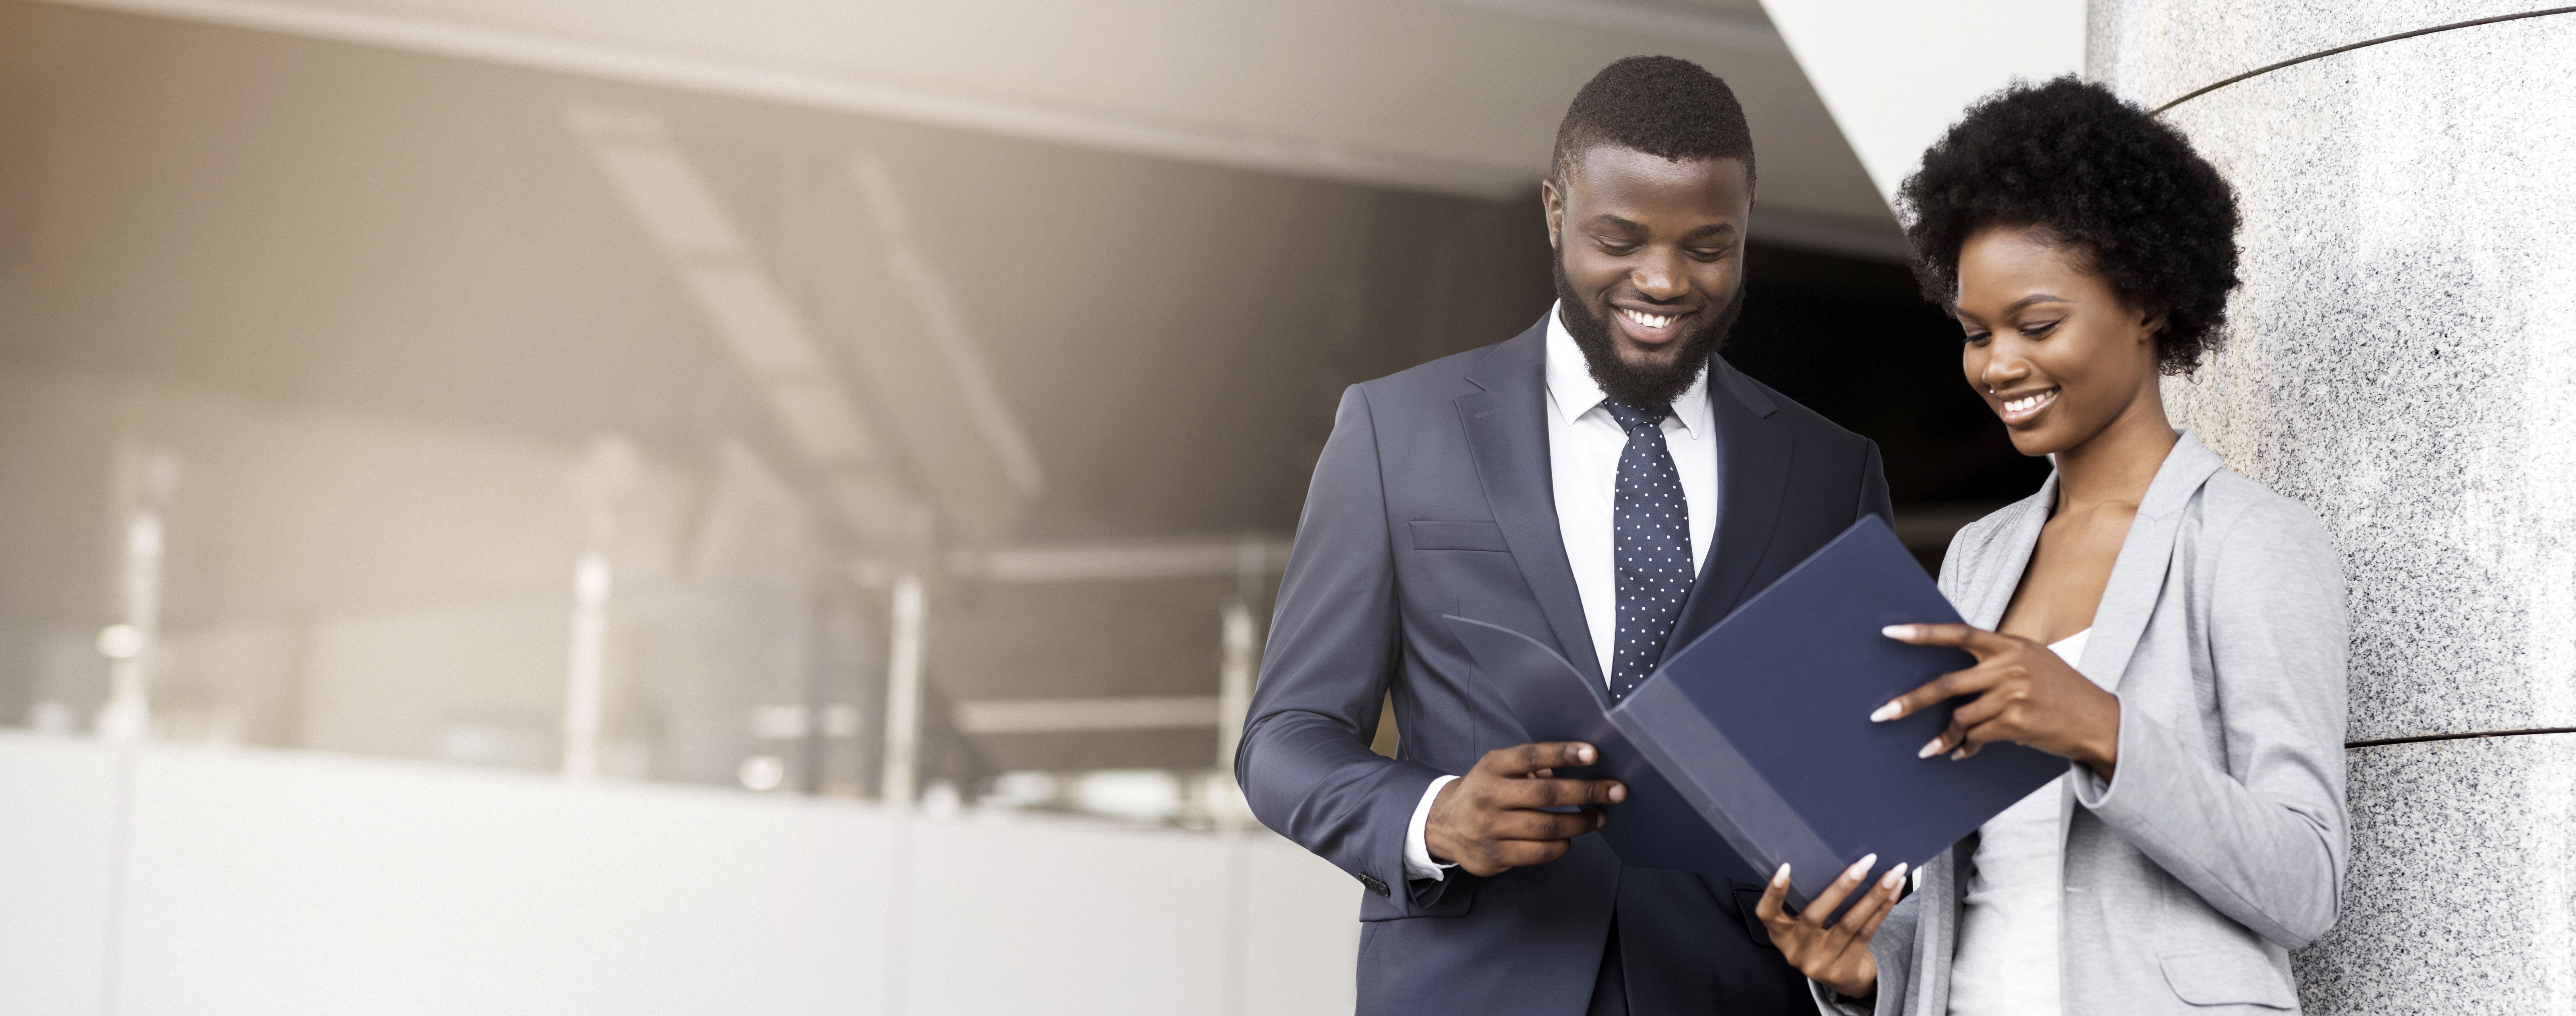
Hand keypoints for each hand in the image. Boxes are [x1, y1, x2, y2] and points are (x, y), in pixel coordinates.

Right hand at [1423, 742, 1624, 876]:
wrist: (1444, 825)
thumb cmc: (1484, 791)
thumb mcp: (1499, 769)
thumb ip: (1532, 766)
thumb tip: (1578, 766)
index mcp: (1492, 766)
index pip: (1531, 755)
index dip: (1563, 753)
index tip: (1593, 753)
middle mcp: (1489, 795)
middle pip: (1546, 793)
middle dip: (1587, 792)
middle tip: (1616, 791)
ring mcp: (1490, 828)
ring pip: (1546, 826)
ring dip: (1580, 823)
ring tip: (1599, 817)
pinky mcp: (1494, 855)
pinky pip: (1538, 852)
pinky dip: (1561, 845)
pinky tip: (1570, 838)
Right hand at [1755, 856, 1906, 998]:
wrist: (1844, 980)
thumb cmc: (1822, 941)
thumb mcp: (1804, 927)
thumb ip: (1806, 903)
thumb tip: (1830, 860)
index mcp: (1780, 934)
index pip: (1767, 913)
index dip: (1774, 892)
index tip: (1786, 867)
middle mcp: (1796, 951)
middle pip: (1816, 915)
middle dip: (1843, 885)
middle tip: (1865, 862)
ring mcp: (1819, 963)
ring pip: (1849, 923)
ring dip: (1874, 895)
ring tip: (1893, 874)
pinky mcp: (1844, 969)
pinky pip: (1866, 934)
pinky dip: (1882, 910)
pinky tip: (1893, 891)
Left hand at [1873, 624, 2120, 776]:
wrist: (2098, 721)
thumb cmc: (2060, 690)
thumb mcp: (2032, 661)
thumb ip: (1995, 660)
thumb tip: (1952, 673)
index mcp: (2010, 645)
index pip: (1959, 633)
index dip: (1923, 633)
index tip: (1890, 632)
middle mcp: (2010, 667)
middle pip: (1947, 683)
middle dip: (1910, 701)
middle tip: (1881, 714)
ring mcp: (2013, 695)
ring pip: (1960, 716)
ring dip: (1943, 735)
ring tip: (1930, 746)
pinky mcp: (2016, 723)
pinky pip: (1975, 737)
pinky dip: (1964, 747)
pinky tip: (1960, 753)